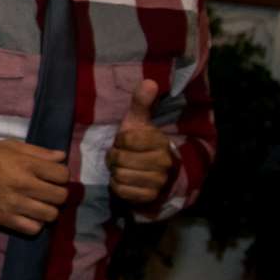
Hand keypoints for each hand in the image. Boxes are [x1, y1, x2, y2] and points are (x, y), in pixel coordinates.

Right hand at [0, 139, 71, 236]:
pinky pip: (34, 229)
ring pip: (51, 214)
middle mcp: (23, 184)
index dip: (61, 175)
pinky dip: (35, 223)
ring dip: (48, 209)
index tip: (52, 175)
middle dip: (57, 192)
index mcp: (25, 164)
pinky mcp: (4, 219)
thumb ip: (37, 151)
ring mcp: (14, 204)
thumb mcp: (9, 146)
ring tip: (38, 204)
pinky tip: (28, 215)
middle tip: (46, 190)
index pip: (62, 174)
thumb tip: (62, 157)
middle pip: (60, 196)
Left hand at [107, 80, 174, 206]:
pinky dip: (117, 186)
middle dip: (115, 157)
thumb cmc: (140, 144)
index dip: (120, 140)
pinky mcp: (149, 197)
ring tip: (123, 168)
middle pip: (120, 159)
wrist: (153, 174)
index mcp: (160, 142)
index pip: (126, 139)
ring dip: (116, 172)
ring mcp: (157, 182)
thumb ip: (141, 103)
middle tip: (122, 156)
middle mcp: (163, 163)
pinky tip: (125, 181)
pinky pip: (121, 191)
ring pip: (120, 175)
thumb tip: (149, 81)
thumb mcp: (138, 122)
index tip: (125, 141)